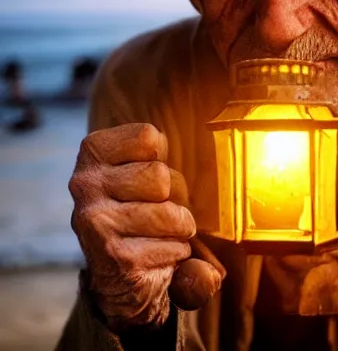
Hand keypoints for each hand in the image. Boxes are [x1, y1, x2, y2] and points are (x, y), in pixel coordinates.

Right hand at [69, 123, 222, 330]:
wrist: (121, 273)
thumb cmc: (143, 207)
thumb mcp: (147, 171)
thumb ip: (162, 159)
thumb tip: (171, 162)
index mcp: (93, 154)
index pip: (148, 137)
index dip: (160, 158)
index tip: (147, 174)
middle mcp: (85, 185)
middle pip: (160, 176)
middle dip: (173, 195)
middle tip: (156, 208)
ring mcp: (96, 222)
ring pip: (169, 214)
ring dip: (179, 227)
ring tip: (160, 232)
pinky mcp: (116, 257)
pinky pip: (174, 246)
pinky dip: (176, 252)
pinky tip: (155, 255)